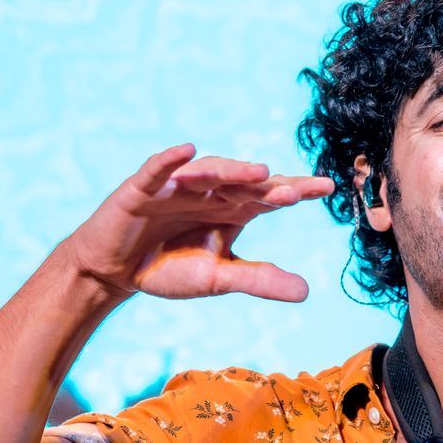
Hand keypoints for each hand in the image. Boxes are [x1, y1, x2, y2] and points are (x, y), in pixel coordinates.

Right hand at [62, 144, 335, 301]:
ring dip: (230, 170)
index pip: (269, 196)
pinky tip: (187, 151)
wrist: (115, 271)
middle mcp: (208, 192)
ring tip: (258, 172)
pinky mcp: (141, 190)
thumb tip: (306, 291)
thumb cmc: (168, 268)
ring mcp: (175, 187)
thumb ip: (258, 280)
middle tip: (297, 190)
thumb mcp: (218, 278)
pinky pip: (157, 170)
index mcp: (231, 209)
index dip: (296, 190)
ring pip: (206, 172)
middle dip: (269, 184)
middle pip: (243, 182)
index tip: (327, 188)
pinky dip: (171, 161)